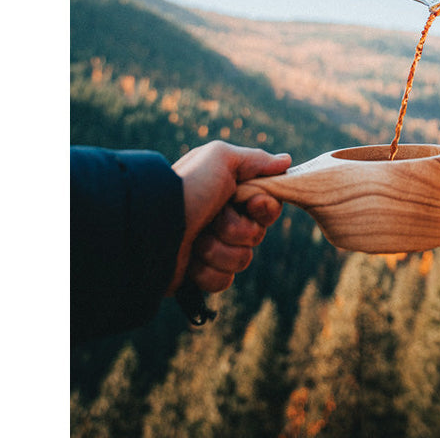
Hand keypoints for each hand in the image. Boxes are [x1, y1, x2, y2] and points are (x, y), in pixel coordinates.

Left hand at [167, 141, 290, 294]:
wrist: (153, 225)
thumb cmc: (188, 186)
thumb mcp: (222, 158)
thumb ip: (257, 160)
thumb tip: (286, 162)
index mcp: (229, 193)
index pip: (268, 207)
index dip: (265, 208)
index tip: (254, 204)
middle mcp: (222, 219)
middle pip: (257, 234)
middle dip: (237, 229)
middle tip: (214, 217)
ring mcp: (211, 248)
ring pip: (242, 260)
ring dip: (219, 249)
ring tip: (195, 238)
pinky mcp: (200, 274)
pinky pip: (224, 281)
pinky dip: (207, 271)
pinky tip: (190, 259)